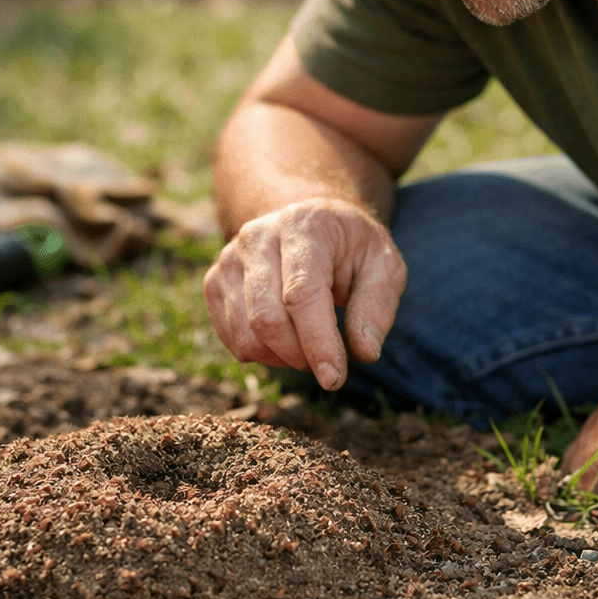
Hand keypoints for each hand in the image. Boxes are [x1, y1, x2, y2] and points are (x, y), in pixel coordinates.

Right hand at [203, 197, 406, 389]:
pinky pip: (232, 339)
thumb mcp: (383, 265)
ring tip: (310, 347)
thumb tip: (365, 352)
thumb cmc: (351, 248)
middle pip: (266, 319)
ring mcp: (229, 259)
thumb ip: (376, 306)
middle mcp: (257, 237)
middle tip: (328, 362)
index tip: (334, 377)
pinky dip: (263, 355)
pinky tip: (287, 340)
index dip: (317, 342)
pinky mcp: (215, 282)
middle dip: (300, 356)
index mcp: (303, 226)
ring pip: (246, 335)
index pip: (301, 294)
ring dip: (282, 359)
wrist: (310, 221)